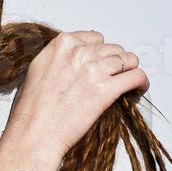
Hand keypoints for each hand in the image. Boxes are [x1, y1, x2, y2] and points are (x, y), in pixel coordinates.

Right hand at [10, 30, 147, 155]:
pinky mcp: (106, 90)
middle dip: (115, 62)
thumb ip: (58, 59)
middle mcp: (79, 53)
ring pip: (128, 60)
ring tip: (127, 82)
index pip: (94, 38)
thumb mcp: (37, 70)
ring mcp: (94, 70)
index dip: (99, 51)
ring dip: (129, 71)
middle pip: (113, 48)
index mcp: (61, 45)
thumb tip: (72, 60)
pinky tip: (139, 88)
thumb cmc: (30, 109)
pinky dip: (141, 82)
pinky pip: (136, 77)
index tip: (100, 61)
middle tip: (113, 76)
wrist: (33, 133)